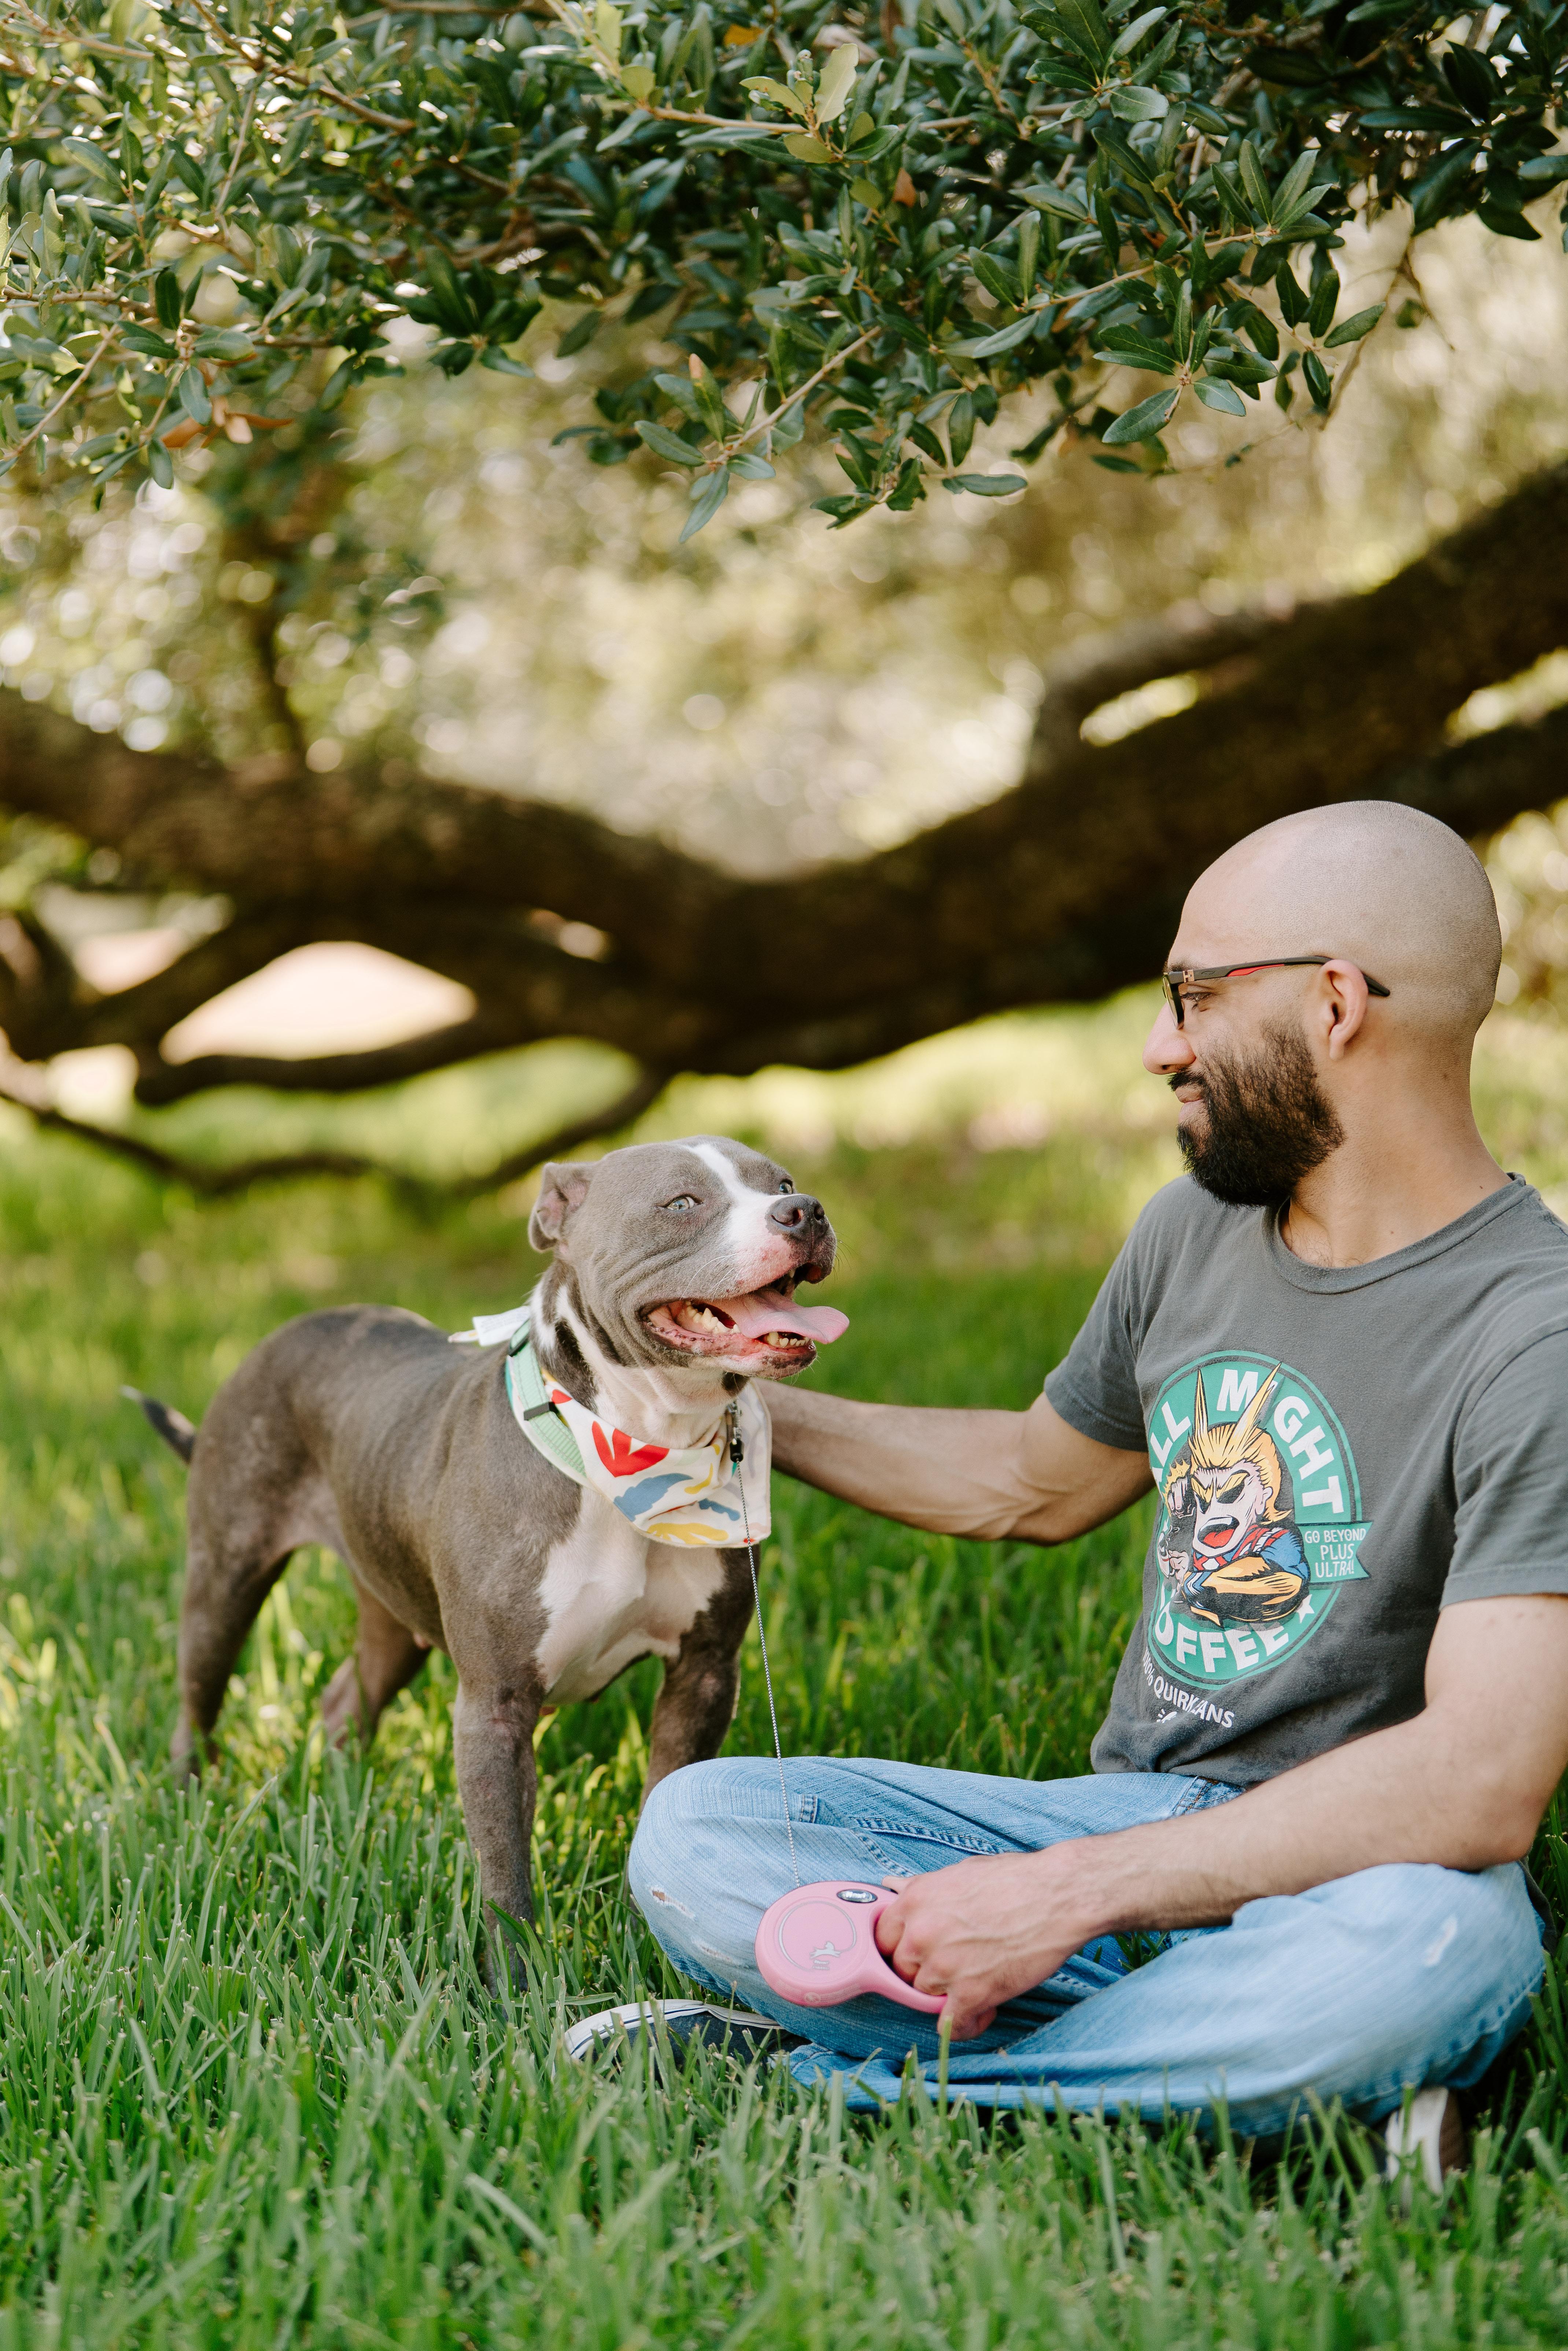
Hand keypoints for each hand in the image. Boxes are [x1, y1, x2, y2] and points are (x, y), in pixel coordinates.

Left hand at [873, 1850, 1087, 2039]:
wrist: (1058, 1896)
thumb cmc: (1013, 1880)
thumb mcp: (958, 1873)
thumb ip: (920, 1888)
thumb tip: (889, 1883)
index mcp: (914, 1901)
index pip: (883, 1940)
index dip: (901, 1949)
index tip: (918, 1954)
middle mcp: (921, 1935)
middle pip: (903, 1971)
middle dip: (925, 1972)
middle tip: (955, 1966)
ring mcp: (943, 1967)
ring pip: (926, 1998)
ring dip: (948, 1996)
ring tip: (977, 1983)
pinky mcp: (971, 1994)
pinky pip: (949, 2027)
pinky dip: (964, 2025)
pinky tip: (982, 2011)